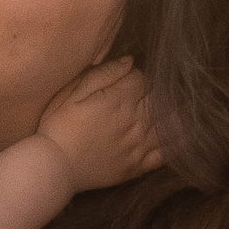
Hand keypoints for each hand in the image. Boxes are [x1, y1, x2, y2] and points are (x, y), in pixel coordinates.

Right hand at [34, 54, 164, 192]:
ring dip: (172, 113)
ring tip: (170, 109)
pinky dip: (174, 143)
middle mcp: (135, 121)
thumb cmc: (57, 126)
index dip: (137, 76)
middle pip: (160, 98)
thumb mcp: (72, 92)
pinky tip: (174, 137)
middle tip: (145, 94)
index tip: (128, 80)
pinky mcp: (137, 166)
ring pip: (170, 124)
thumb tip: (130, 60)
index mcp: (120, 99)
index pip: (143, 79)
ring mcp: (139, 145)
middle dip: (155, 92)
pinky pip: (166, 153)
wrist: (54, 168)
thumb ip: (103, 74)